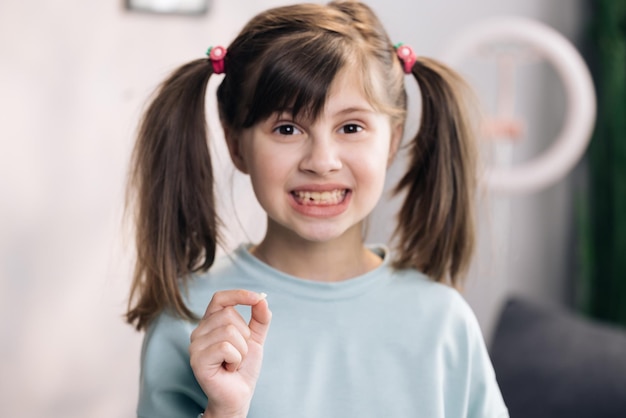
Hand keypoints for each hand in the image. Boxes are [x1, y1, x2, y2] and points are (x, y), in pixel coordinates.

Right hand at [189, 289, 271, 417]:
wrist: (239, 394)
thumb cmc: (243, 367)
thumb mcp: (255, 338)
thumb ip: (260, 318)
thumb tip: (262, 299)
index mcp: (210, 322)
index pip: (220, 298)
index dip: (239, 295)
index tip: (258, 298)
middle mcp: (199, 331)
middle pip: (229, 314)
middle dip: (244, 335)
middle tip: (239, 353)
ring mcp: (195, 345)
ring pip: (229, 331)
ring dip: (241, 350)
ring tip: (234, 362)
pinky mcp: (197, 360)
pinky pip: (225, 347)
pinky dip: (236, 359)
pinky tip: (229, 368)